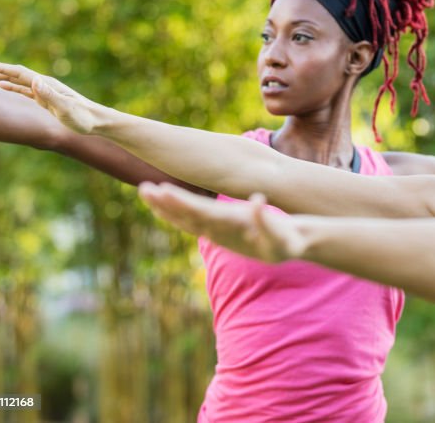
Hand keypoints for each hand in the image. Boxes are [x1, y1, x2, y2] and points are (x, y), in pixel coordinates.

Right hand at [0, 62, 103, 133]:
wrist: (98, 121)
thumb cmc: (84, 117)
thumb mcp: (66, 108)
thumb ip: (50, 95)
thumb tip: (35, 81)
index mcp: (46, 84)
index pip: (18, 73)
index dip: (0, 69)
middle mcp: (44, 84)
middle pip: (13, 75)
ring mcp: (44, 91)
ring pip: (15, 81)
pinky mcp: (45, 99)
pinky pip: (23, 90)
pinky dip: (10, 86)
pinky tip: (0, 85)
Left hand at [138, 182, 308, 262]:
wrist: (292, 247)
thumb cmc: (288, 240)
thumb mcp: (282, 234)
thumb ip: (268, 221)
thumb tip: (257, 200)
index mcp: (231, 228)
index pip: (201, 213)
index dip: (182, 202)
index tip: (164, 191)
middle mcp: (219, 231)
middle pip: (186, 217)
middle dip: (164, 203)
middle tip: (143, 188)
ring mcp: (217, 231)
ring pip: (185, 219)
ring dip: (164, 206)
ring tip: (145, 190)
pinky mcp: (219, 228)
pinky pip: (192, 219)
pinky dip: (176, 210)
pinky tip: (163, 200)